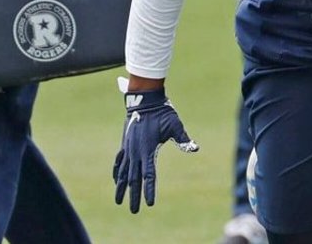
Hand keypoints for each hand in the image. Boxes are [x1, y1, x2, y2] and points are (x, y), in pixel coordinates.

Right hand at [112, 87, 198, 212]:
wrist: (144, 101)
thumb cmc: (162, 113)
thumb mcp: (174, 124)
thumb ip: (183, 138)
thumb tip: (195, 148)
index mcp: (148, 150)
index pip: (149, 176)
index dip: (149, 190)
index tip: (149, 204)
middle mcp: (136, 152)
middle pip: (134, 179)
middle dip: (133, 196)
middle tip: (133, 211)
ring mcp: (128, 149)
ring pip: (123, 173)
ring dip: (121, 188)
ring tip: (118, 201)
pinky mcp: (125, 144)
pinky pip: (119, 162)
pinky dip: (117, 172)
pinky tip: (116, 181)